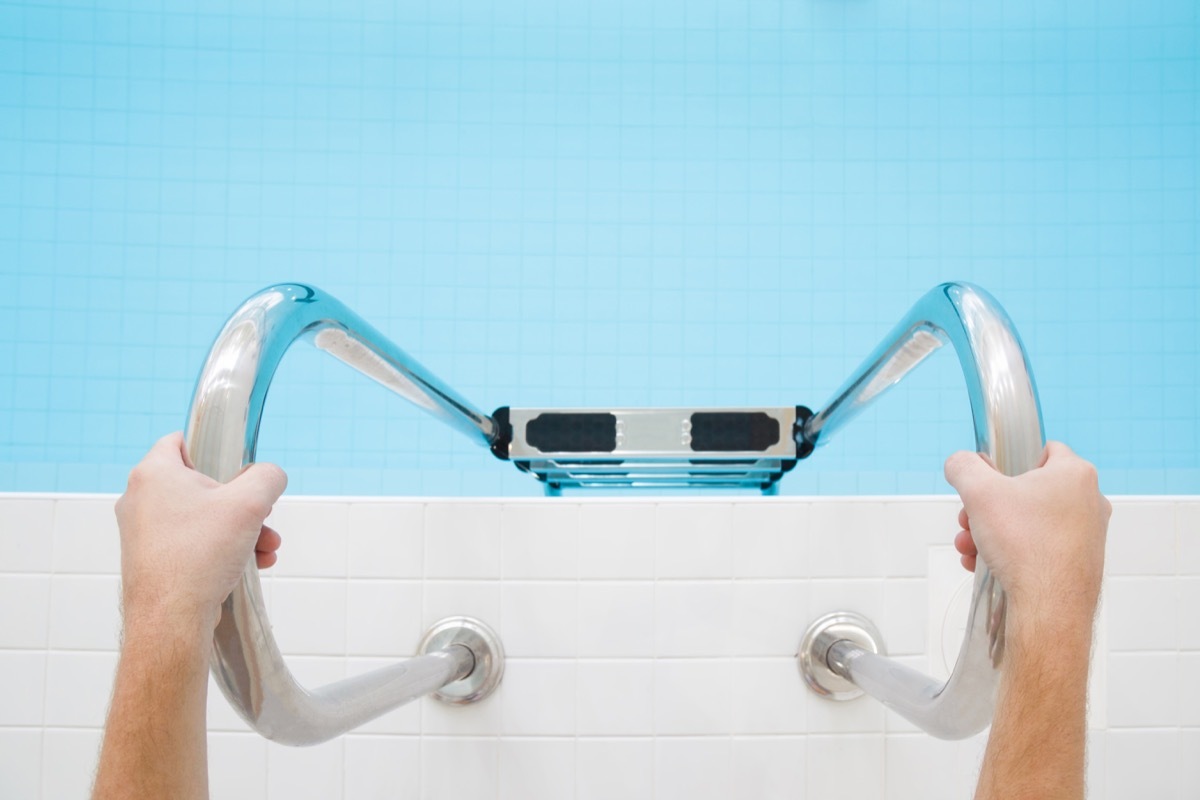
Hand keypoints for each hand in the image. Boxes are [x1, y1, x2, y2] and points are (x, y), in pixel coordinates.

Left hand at [115, 432, 286, 631]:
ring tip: (266, 549)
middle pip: (202, 485)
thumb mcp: (249, 503)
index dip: (213, 447)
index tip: (238, 465)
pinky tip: (250, 566)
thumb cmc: (200, 555)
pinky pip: (192, 544)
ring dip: (239, 530)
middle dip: (242, 504)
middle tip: (264, 517)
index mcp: (154, 474)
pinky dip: (221, 550)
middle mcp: (140, 499)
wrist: (170, 620)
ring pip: (202, 518)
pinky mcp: (150, 560)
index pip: (180, 440)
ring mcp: (143, 533)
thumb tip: (270, 476)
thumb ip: (267, 476)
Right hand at [945, 441, 1109, 632]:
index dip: (1012, 461)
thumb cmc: (1025, 545)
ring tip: (971, 548)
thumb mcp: (978, 492)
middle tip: (969, 520)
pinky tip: (985, 565)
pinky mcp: (1080, 563)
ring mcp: (1087, 535)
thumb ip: (963, 466)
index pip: (1045, 450)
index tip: (991, 479)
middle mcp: (1089, 502)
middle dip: (989, 507)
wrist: (1048, 607)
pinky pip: (1038, 549)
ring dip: (993, 532)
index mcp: (1075, 475)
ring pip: (1029, 524)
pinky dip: (1011, 554)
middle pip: (1028, 492)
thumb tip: (959, 463)